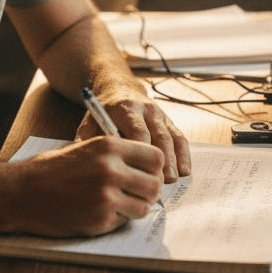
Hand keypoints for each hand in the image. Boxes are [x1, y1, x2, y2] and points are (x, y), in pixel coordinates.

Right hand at [11, 136, 165, 236]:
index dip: (154, 168)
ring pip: (144, 207)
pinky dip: (116, 220)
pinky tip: (97, 213)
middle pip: (155, 184)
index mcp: (109, 146)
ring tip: (117, 205)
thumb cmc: (51, 169)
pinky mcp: (99, 219)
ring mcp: (106, 196)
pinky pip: (124, 222)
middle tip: (137, 195)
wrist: (21, 192)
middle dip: (149, 192)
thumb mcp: (85, 148)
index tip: (148, 174)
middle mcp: (111, 169)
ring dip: (135, 208)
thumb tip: (146, 168)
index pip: (155, 157)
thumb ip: (116, 155)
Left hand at [77, 89, 191, 181]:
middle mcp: (145, 109)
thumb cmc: (102, 115)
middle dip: (160, 159)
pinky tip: (184, 171)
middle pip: (157, 135)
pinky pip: (180, 137)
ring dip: (173, 160)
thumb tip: (86, 166)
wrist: (118, 90)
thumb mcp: (89, 123)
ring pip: (170, 138)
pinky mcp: (169, 120)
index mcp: (124, 108)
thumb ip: (88, 142)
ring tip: (171, 179)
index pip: (137, 130)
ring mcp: (159, 114)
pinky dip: (183, 155)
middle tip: (159, 182)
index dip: (141, 152)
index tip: (139, 173)